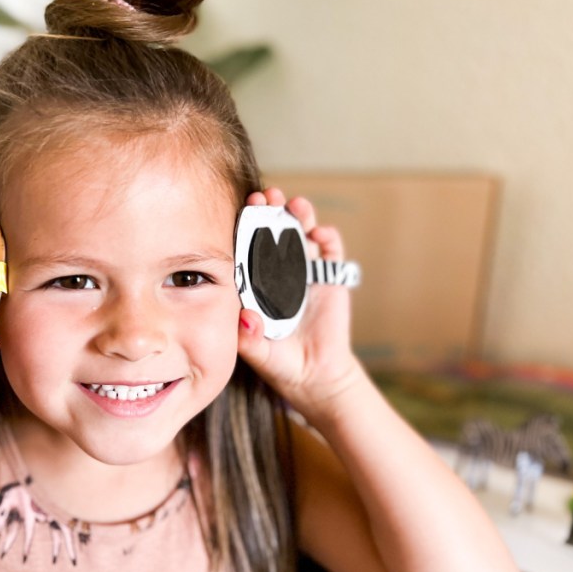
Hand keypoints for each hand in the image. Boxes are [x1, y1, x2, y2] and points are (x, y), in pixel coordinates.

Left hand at [236, 189, 363, 418]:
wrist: (315, 376)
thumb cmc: (279, 362)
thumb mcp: (258, 352)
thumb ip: (250, 337)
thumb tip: (246, 318)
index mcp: (256, 282)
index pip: (247, 246)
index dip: (245, 226)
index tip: (242, 208)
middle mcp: (278, 271)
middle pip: (273, 231)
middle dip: (269, 211)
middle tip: (265, 195)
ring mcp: (304, 272)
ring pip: (301, 234)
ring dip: (298, 216)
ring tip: (295, 205)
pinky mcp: (329, 278)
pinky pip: (330, 252)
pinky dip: (327, 238)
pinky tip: (320, 234)